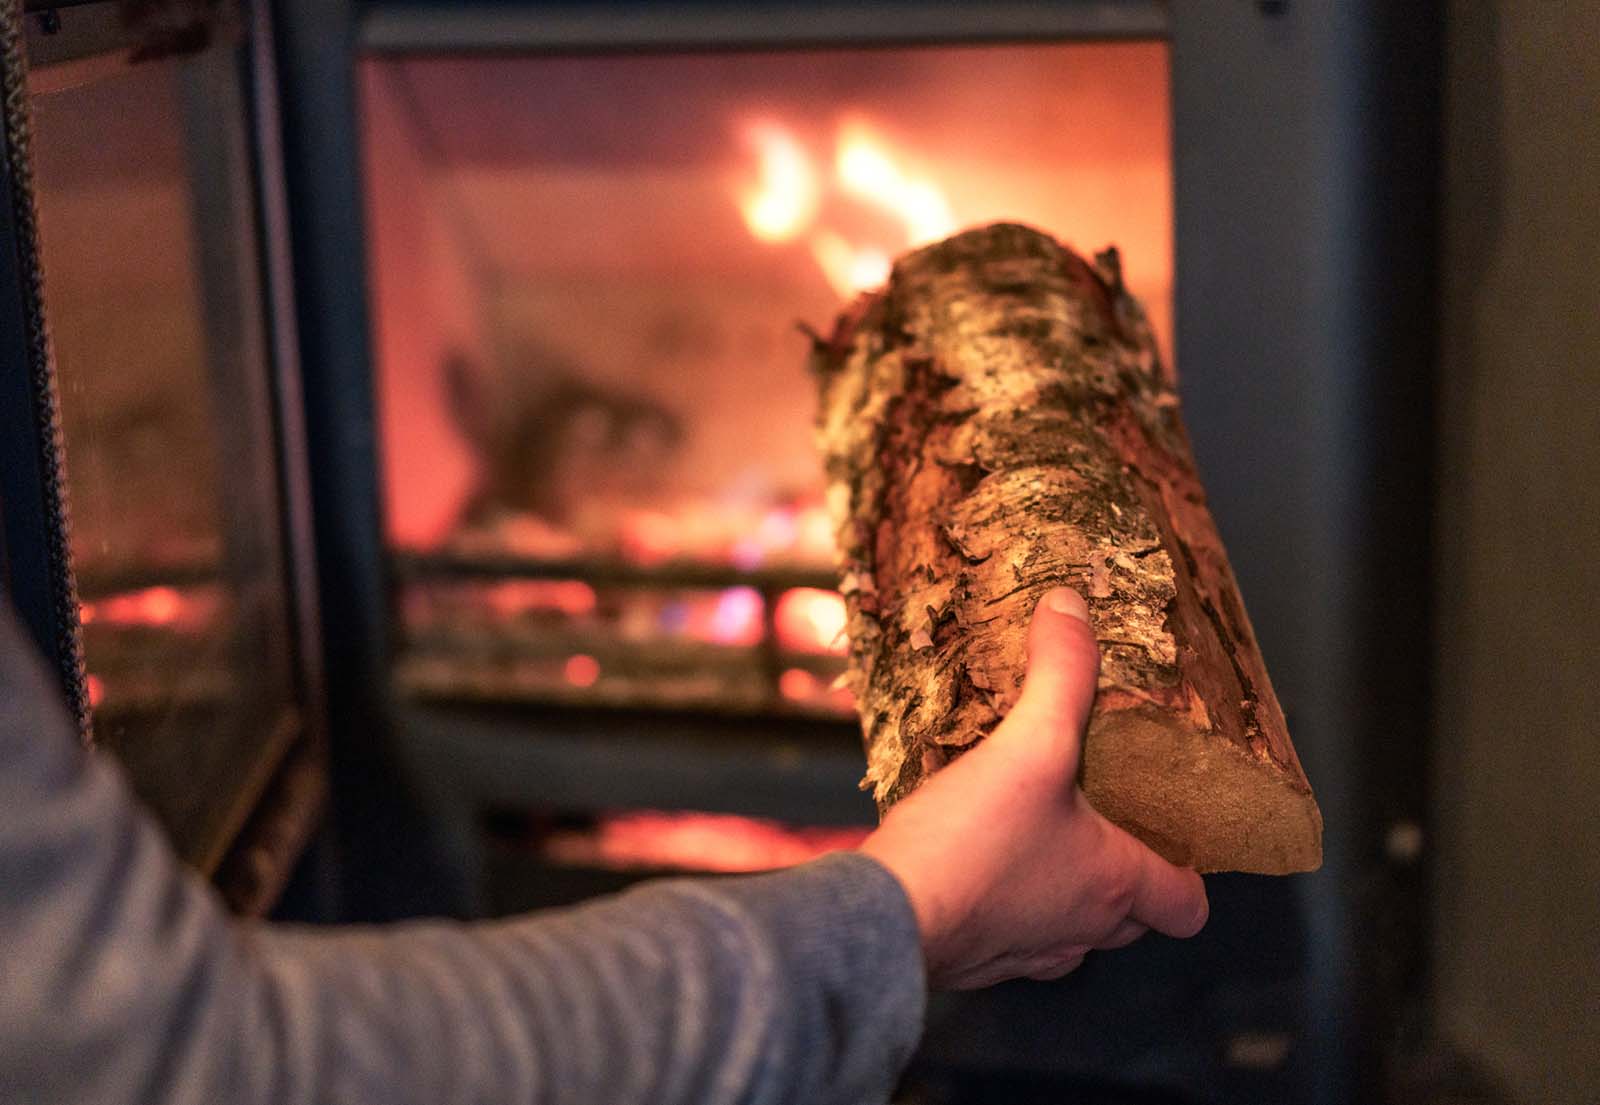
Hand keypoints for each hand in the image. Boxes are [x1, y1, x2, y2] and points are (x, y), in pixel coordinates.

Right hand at [858, 588, 1208, 988]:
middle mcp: (1079, 930)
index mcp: (1113, 884)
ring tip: (1038, 832)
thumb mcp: (1027, 744)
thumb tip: (1072, 608)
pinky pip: (1010, 933)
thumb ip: (1059, 674)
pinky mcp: (974, 958)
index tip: (1173, 837)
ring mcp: (1026, 952)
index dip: (1189, 874)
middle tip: (1104, 818)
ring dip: (1064, 888)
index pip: (1187, 904)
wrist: (887, 920)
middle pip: (1130, 919)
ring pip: (1069, 929)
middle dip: (1123, 873)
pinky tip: (975, 858)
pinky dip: (1006, 901)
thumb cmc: (970, 846)